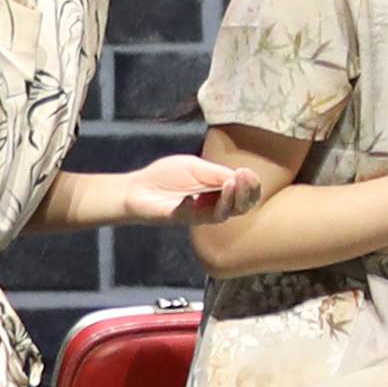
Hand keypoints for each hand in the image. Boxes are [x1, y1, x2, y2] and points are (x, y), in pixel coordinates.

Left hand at [82, 152, 246, 228]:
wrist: (136, 188)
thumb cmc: (165, 175)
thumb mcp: (195, 167)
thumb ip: (216, 173)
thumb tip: (240, 176)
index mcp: (219, 190)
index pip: (245, 192)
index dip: (251, 184)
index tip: (246, 171)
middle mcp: (214, 204)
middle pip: (242, 206)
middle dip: (248, 192)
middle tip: (244, 177)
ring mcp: (200, 214)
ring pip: (226, 213)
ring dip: (232, 198)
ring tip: (230, 183)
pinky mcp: (184, 219)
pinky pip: (199, 216)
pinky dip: (198, 205)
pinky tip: (190, 197)